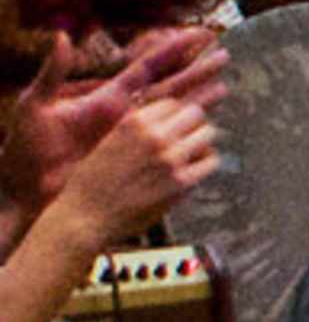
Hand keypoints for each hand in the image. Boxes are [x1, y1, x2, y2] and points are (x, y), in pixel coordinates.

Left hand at [2, 23, 230, 216]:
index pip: (148, 66)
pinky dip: (186, 135)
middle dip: (197, 70)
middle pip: (169, 86)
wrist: (23, 189)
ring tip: (226, 89)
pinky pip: (166, 144)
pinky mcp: (131, 159)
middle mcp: (123, 113)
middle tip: (226, 56)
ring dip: (199, 100)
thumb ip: (52, 72)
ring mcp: (130, 137)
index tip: (199, 35)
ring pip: (174, 113)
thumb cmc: (25, 149)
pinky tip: (204, 132)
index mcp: (105, 96)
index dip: (174, 49)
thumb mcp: (34, 106)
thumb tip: (61, 36)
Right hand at [40, 93, 218, 261]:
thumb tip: (163, 118)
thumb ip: (135, 129)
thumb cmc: (91, 182)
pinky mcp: (181, 181)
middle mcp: (154, 135)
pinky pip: (210, 160)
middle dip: (191, 124)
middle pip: (195, 113)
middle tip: (186, 138)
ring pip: (207, 133)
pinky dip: (205, 162)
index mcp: (134, 122)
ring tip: (190, 153)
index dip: (173, 115)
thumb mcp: (108, 141)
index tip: (170, 127)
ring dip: (201, 142)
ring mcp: (170, 158)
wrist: (84, 217)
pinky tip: (193, 170)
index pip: (172, 103)